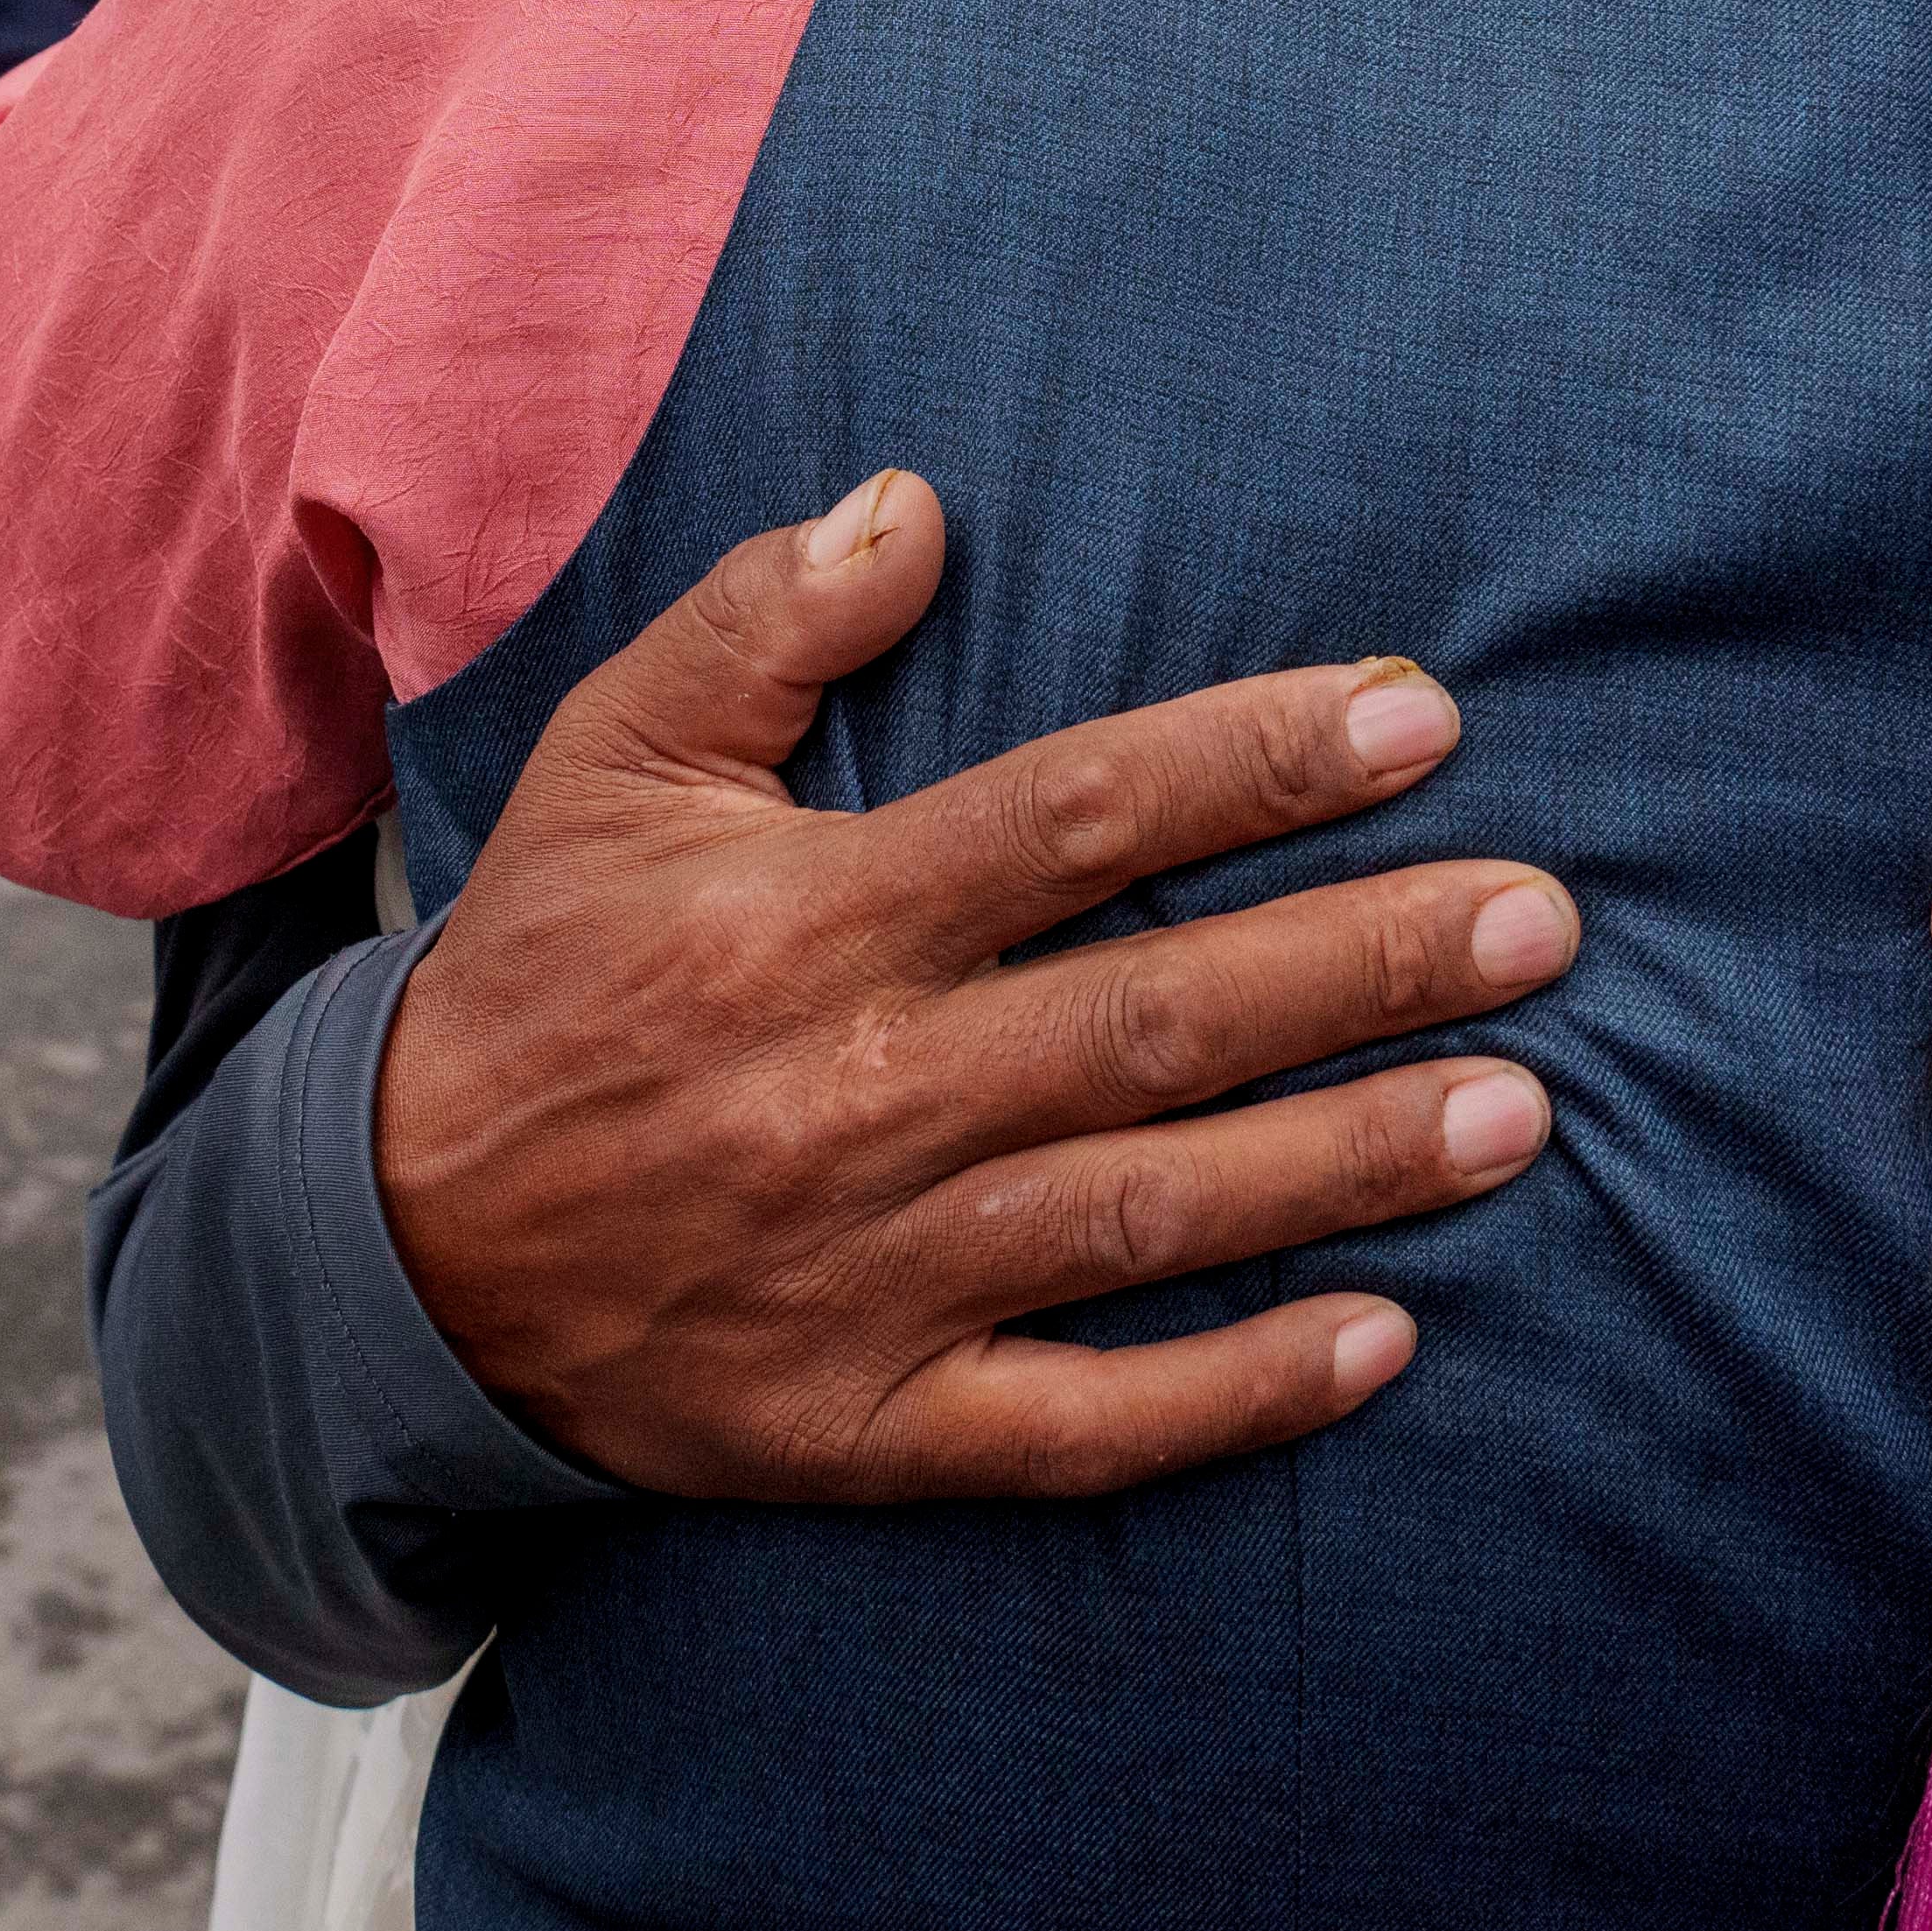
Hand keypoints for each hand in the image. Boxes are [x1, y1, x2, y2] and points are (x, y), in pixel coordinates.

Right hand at [375, 472, 1569, 1504]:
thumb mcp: (607, 761)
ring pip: (1146, 1213)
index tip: (1414, 721)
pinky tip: (1383, 1347)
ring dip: (1344, 1165)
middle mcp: (855, 1094)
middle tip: (1542, 921)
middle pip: (1150, 1019)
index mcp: (806, 922)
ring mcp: (870, 1272)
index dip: (1249, 766)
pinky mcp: (867, 1425)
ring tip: (1520, 1110)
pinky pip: (1077, 1426)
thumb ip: (760, 623)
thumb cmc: (536, 975)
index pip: (1067, 820)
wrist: (389, 1253)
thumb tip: (914, 504)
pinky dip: (1228, 1397)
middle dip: (1359, 966)